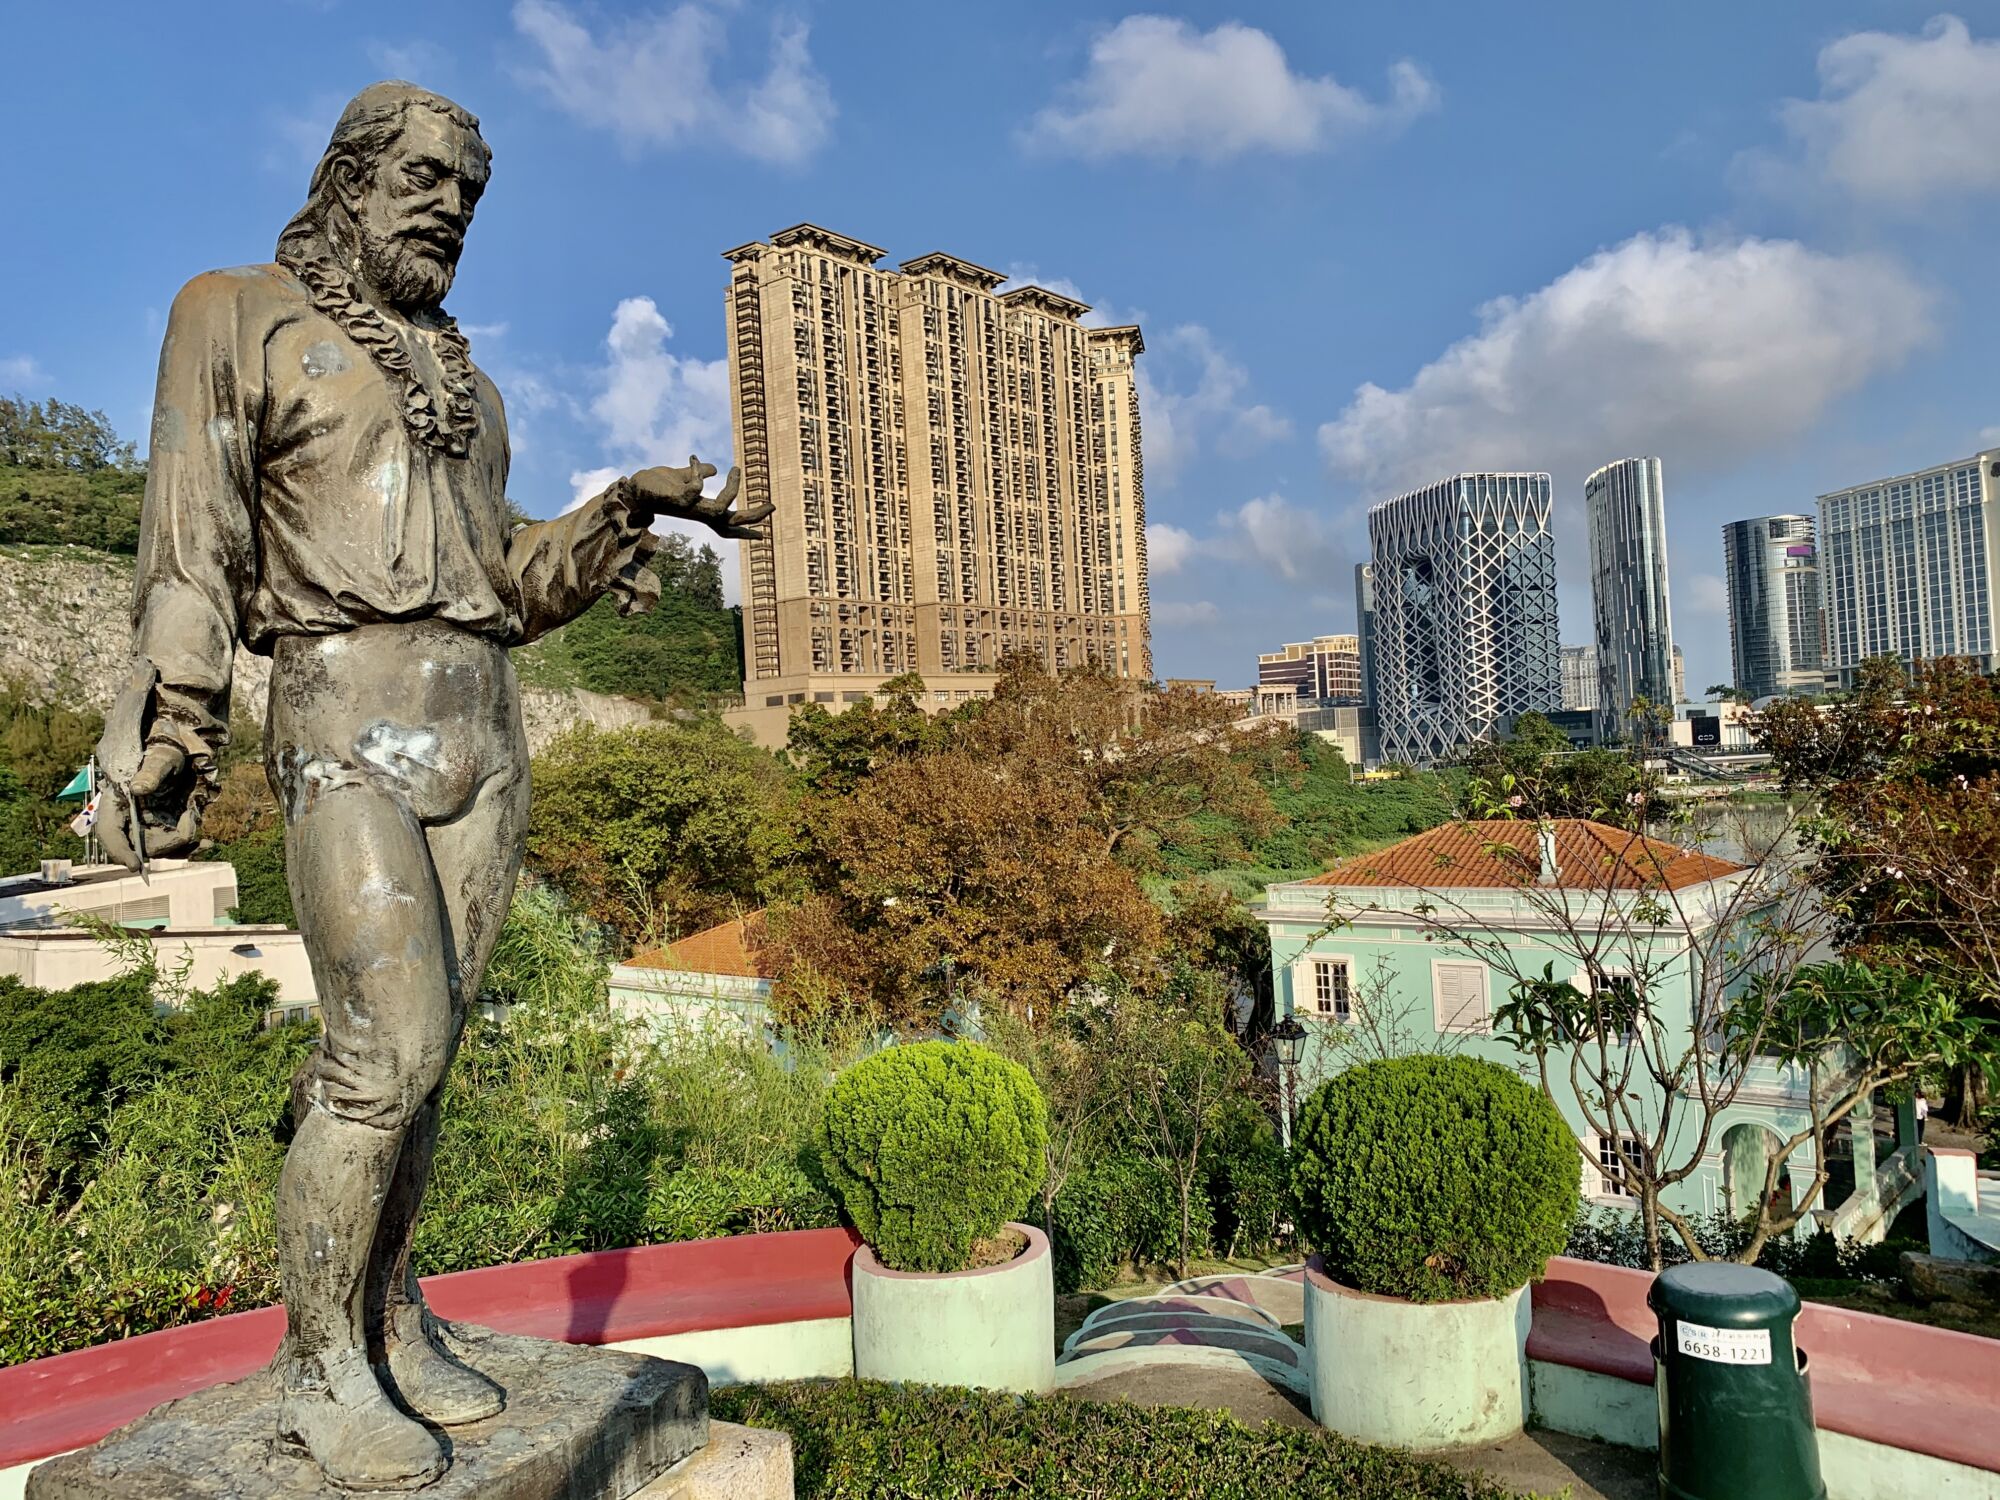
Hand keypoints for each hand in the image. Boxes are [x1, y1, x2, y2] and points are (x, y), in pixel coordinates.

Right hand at [96, 740, 200, 870]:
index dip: (119, 851)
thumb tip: (139, 789)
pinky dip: (190, 848)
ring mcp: (147, 827)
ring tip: (193, 816)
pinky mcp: (165, 830)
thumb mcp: (160, 759)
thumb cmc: (164, 754)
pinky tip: (207, 845)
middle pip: (141, 846)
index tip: (135, 865)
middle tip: (189, 822)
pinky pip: (175, 848)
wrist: (182, 755)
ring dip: (182, 843)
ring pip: (161, 849)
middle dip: (168, 841)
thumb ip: (150, 773)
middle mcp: (129, 820)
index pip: (109, 832)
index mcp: (115, 802)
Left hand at [623, 456, 773, 538]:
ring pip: (721, 507)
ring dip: (733, 488)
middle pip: (731, 523)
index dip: (744, 531)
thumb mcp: (681, 477)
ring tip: (735, 468)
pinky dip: (698, 471)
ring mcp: (688, 507)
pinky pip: (697, 487)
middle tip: (773, 506)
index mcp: (700, 510)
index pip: (726, 525)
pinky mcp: (677, 498)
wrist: (631, 488)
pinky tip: (693, 458)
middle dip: (754, 516)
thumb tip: (713, 468)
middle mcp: (697, 513)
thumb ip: (697, 474)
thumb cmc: (654, 486)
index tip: (764, 536)